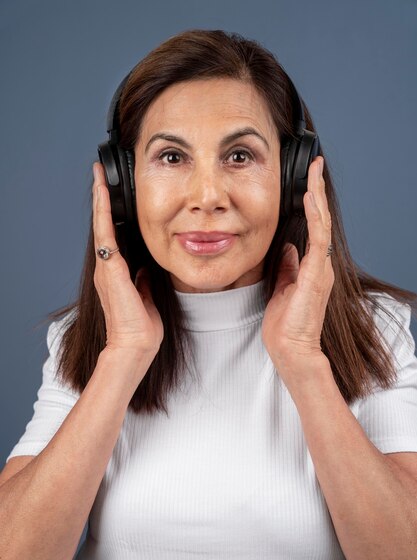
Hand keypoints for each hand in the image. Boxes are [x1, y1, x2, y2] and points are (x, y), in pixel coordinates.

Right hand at [92, 162, 163, 355]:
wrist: (134, 345)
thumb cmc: (140, 327)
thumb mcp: (146, 298)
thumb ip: (143, 282)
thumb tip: (146, 270)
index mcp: (117, 274)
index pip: (113, 238)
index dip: (111, 216)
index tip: (112, 196)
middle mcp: (107, 267)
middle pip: (104, 226)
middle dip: (103, 201)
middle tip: (100, 176)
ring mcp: (106, 267)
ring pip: (102, 225)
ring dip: (101, 199)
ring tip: (99, 176)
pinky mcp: (110, 267)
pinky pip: (105, 233)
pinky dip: (103, 211)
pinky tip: (102, 192)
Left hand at [261, 156, 333, 365]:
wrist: (290, 348)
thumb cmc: (285, 324)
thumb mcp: (282, 287)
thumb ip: (287, 267)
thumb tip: (288, 247)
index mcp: (311, 266)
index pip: (313, 227)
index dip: (311, 202)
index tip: (307, 181)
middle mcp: (320, 264)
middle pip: (321, 219)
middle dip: (317, 191)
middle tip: (316, 165)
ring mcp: (321, 269)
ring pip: (322, 224)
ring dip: (318, 197)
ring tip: (314, 173)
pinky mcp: (316, 275)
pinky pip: (318, 240)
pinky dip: (315, 218)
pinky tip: (310, 199)